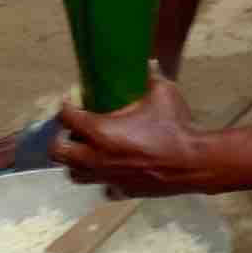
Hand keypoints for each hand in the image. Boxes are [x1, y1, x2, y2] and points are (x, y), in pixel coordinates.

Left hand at [55, 73, 216, 196]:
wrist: (193, 162)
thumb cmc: (175, 126)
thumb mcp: (163, 93)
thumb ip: (152, 76)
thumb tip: (149, 62)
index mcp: (101, 131)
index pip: (67, 118)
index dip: (66, 106)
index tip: (71, 101)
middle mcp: (96, 156)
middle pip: (57, 151)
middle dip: (60, 138)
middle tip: (73, 130)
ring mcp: (107, 177)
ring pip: (75, 174)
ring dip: (76, 161)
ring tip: (88, 151)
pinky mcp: (121, 190)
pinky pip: (103, 188)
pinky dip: (104, 180)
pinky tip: (114, 170)